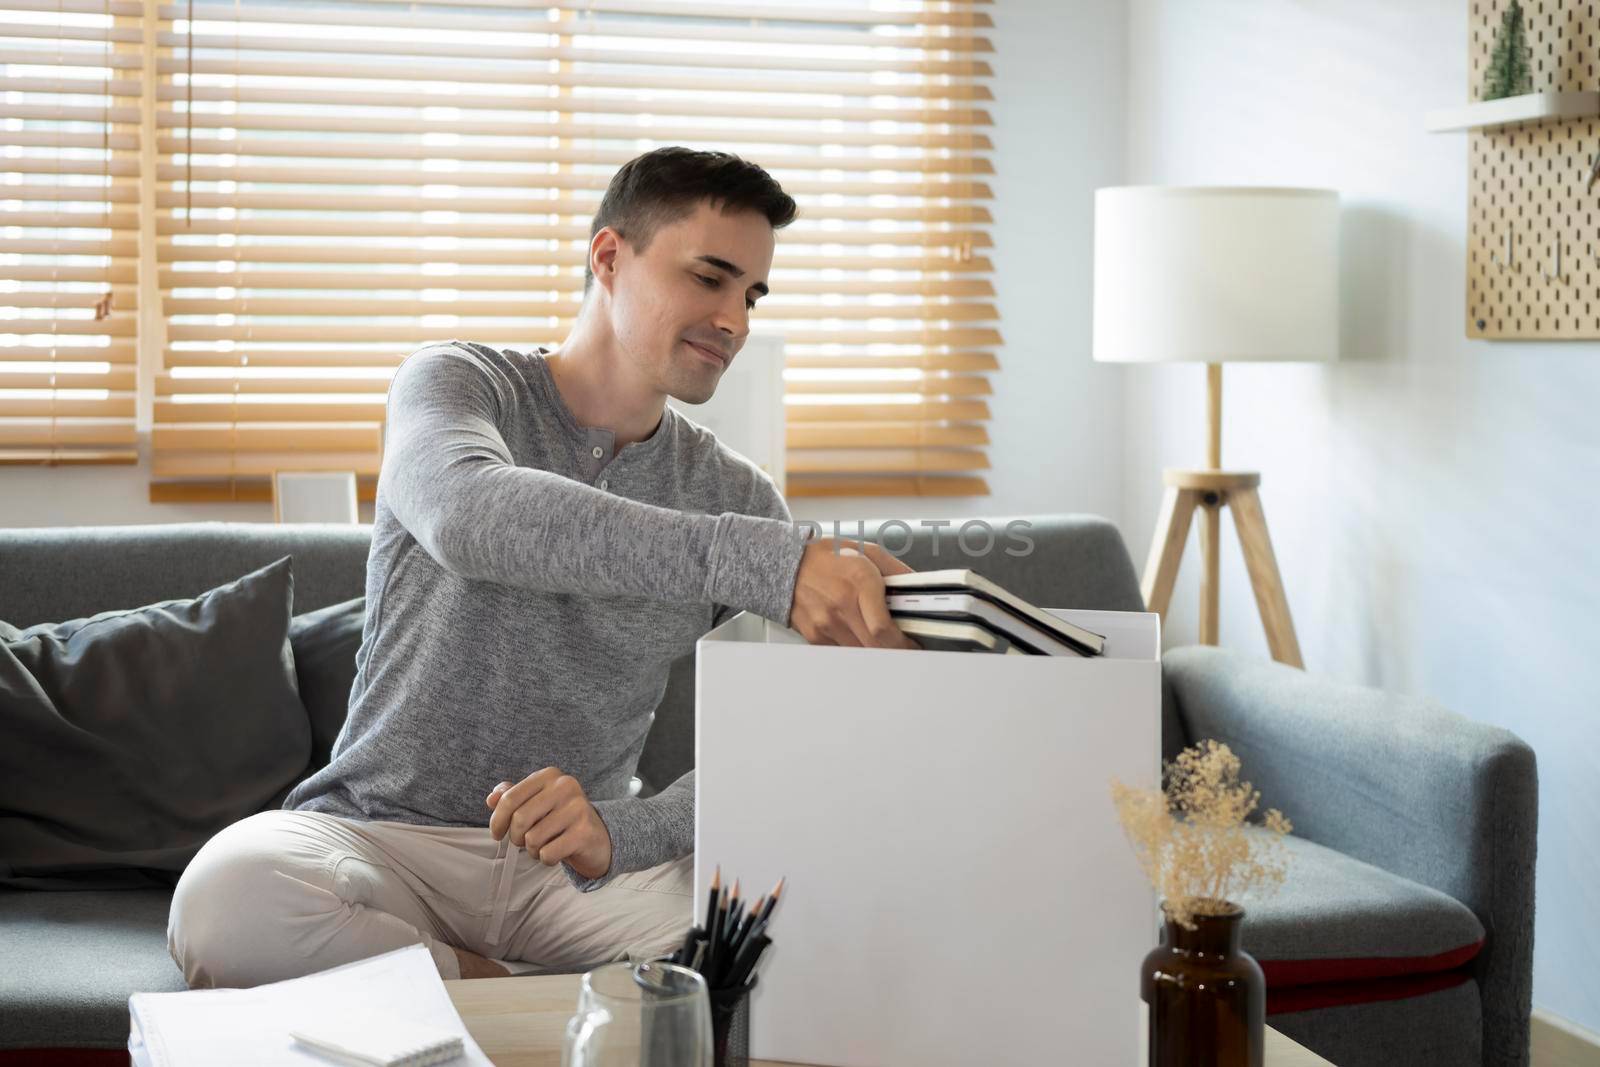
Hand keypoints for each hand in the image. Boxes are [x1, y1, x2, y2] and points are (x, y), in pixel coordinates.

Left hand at [486, 768, 612, 880]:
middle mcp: (565, 786)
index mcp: (549, 775)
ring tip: (544, 845)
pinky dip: (546, 859)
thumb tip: (491, 798)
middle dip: (516, 837)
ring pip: (532, 839)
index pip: (509, 798)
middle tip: (524, 841)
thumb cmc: (559, 819)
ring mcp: (578, 808)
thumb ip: (512, 797)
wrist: (596, 837)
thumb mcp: (536, 802)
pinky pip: (547, 853)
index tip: (497, 833)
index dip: (497, 820)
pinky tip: (556, 852)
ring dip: (532, 850)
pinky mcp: (585, 832)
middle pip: (519, 819)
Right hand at [787, 536, 920, 648]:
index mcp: (859, 582)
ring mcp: (825, 624)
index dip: (903, 643)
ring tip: (878, 634)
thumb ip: (898, 572)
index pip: (883, 629)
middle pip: (875, 647)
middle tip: (902, 644)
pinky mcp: (814, 636)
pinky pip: (843, 652)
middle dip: (894, 650)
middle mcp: (841, 606)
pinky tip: (855, 632)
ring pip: (861, 653)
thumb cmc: (828, 557)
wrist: (788, 563)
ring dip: (875, 649)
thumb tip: (920, 590)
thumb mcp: (868, 552)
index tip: (913, 643)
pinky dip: (855, 647)